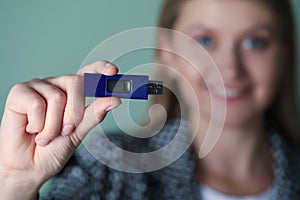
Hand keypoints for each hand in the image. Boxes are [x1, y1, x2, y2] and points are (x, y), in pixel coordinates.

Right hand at [0, 61, 120, 198]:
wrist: (30, 168)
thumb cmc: (53, 149)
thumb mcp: (79, 132)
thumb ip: (94, 114)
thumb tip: (114, 99)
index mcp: (72, 92)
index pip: (88, 73)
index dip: (101, 69)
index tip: (113, 71)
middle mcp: (56, 85)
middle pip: (76, 82)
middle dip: (75, 113)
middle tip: (66, 131)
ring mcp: (37, 87)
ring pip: (57, 97)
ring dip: (54, 126)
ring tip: (45, 135)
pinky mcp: (19, 93)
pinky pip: (37, 104)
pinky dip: (37, 125)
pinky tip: (31, 130)